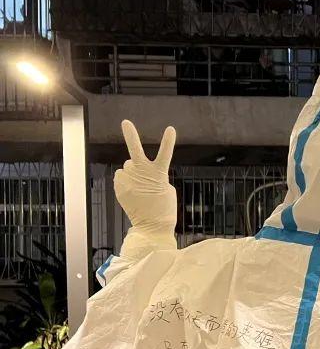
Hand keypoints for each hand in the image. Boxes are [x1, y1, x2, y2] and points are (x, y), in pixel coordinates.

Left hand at [116, 120, 176, 237]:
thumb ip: (155, 175)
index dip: (168, 141)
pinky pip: (121, 177)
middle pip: (135, 150)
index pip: (165, 154)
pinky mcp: (119, 188)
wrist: (152, 226)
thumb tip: (138, 170)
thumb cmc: (164, 208)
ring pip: (128, 167)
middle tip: (126, 122)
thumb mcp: (167, 188)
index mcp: (159, 174)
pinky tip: (133, 191)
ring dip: (132, 171)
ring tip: (140, 186)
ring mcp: (128, 180)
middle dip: (131, 135)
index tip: (170, 129)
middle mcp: (141, 174)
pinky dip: (126, 181)